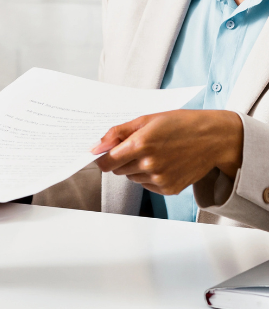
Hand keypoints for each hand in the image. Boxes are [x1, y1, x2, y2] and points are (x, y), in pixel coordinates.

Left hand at [92, 110, 242, 195]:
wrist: (213, 138)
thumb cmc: (180, 124)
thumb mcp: (146, 119)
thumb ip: (117, 133)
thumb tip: (95, 146)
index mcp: (140, 144)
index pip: (106, 162)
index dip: (103, 157)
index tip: (106, 153)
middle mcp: (148, 164)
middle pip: (117, 170)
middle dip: (122, 159)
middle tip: (139, 146)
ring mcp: (159, 179)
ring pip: (131, 178)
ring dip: (136, 168)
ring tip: (156, 153)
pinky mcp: (168, 189)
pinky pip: (146, 185)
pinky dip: (149, 176)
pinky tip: (164, 163)